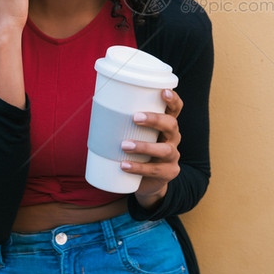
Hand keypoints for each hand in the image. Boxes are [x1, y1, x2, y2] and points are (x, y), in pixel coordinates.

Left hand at [120, 89, 182, 209]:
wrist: (146, 181)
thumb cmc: (137, 151)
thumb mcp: (135, 135)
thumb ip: (125, 122)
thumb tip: (98, 106)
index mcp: (166, 124)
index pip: (175, 108)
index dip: (173, 99)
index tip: (163, 92)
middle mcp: (173, 137)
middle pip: (171, 125)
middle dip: (154, 119)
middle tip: (135, 117)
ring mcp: (173, 156)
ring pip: (165, 149)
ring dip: (144, 146)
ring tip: (124, 145)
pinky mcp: (169, 172)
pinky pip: (155, 170)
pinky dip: (139, 167)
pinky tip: (124, 165)